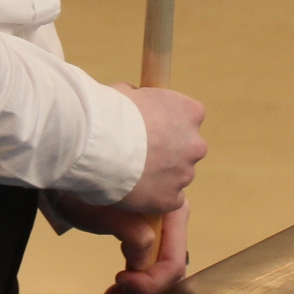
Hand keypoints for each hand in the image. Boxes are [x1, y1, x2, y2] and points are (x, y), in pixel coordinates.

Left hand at [50, 192, 192, 293]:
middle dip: (146, 288)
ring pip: (160, 267)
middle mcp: (173, 216)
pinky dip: (135, 276)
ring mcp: (163, 223)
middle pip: (170, 266)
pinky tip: (114, 289)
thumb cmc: (82, 186)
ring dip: (139, 285)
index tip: (121, 281)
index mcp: (172, 208)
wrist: (70, 172)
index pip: (173, 261)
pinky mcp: (150, 229)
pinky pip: (150, 260)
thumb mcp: (101, 210)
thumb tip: (143, 259)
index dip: (150, 281)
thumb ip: (130, 232)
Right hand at [113, 82, 206, 214]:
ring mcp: (184, 173)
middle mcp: (195, 143)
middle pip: (186, 149)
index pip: (189, 117)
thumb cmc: (109, 112)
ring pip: (176, 177)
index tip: (149, 126)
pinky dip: (153, 198)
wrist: (98, 143)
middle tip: (139, 153)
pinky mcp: (170, 199)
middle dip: (168, 152)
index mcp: (190, 111)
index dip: (167, 123)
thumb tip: (134, 101)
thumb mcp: (127, 92)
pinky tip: (132, 191)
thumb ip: (140, 99)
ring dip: (159, 176)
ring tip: (129, 174)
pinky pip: (167, 201)